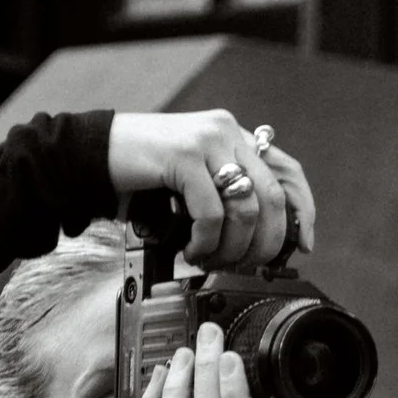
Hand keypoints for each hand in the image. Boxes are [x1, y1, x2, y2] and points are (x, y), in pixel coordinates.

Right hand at [105, 107, 314, 267]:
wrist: (94, 154)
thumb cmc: (142, 174)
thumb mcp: (194, 181)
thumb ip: (224, 194)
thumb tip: (258, 236)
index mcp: (234, 136)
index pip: (288, 171)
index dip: (303, 210)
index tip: (301, 244)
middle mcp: (226, 132)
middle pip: (272, 197)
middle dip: (265, 243)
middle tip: (246, 264)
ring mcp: (206, 141)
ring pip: (245, 208)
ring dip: (231, 247)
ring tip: (210, 258)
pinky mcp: (184, 155)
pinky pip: (211, 212)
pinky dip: (205, 241)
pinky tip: (191, 248)